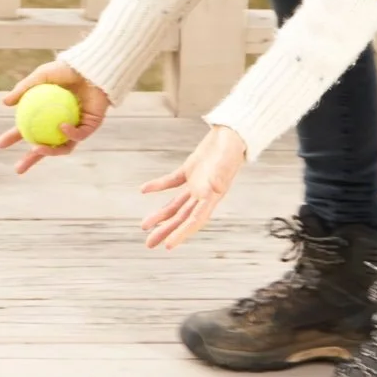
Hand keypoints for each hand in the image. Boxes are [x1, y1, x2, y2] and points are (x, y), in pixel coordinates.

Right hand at [0, 63, 110, 175]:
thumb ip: (23, 89)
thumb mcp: (41, 76)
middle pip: (44, 145)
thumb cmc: (67, 69)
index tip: (0, 145)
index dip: (14, 137)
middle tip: (17, 168)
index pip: (28, 128)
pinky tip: (61, 126)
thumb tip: (4, 103)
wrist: (92, 67)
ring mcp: (76, 126)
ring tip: (36, 149)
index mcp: (47, 113)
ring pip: (62, 147)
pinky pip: (78, 135)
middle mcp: (61, 123)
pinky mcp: (91, 126)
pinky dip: (69, 133)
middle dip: (31, 159)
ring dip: (49, 152)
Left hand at [138, 125, 247, 250]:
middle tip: (149, 244)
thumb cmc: (232, 147)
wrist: (233, 132)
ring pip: (176, 204)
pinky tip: (144, 190)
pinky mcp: (190, 170)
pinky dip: (158, 186)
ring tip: (144, 226)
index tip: (168, 245)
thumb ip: (221, 175)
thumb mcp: (226, 161)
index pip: (195, 220)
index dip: (182, 233)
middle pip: (182, 217)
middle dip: (166, 231)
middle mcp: (204, 194)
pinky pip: (171, 182)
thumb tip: (216, 188)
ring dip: (160, 215)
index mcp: (213, 196)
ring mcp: (197, 183)